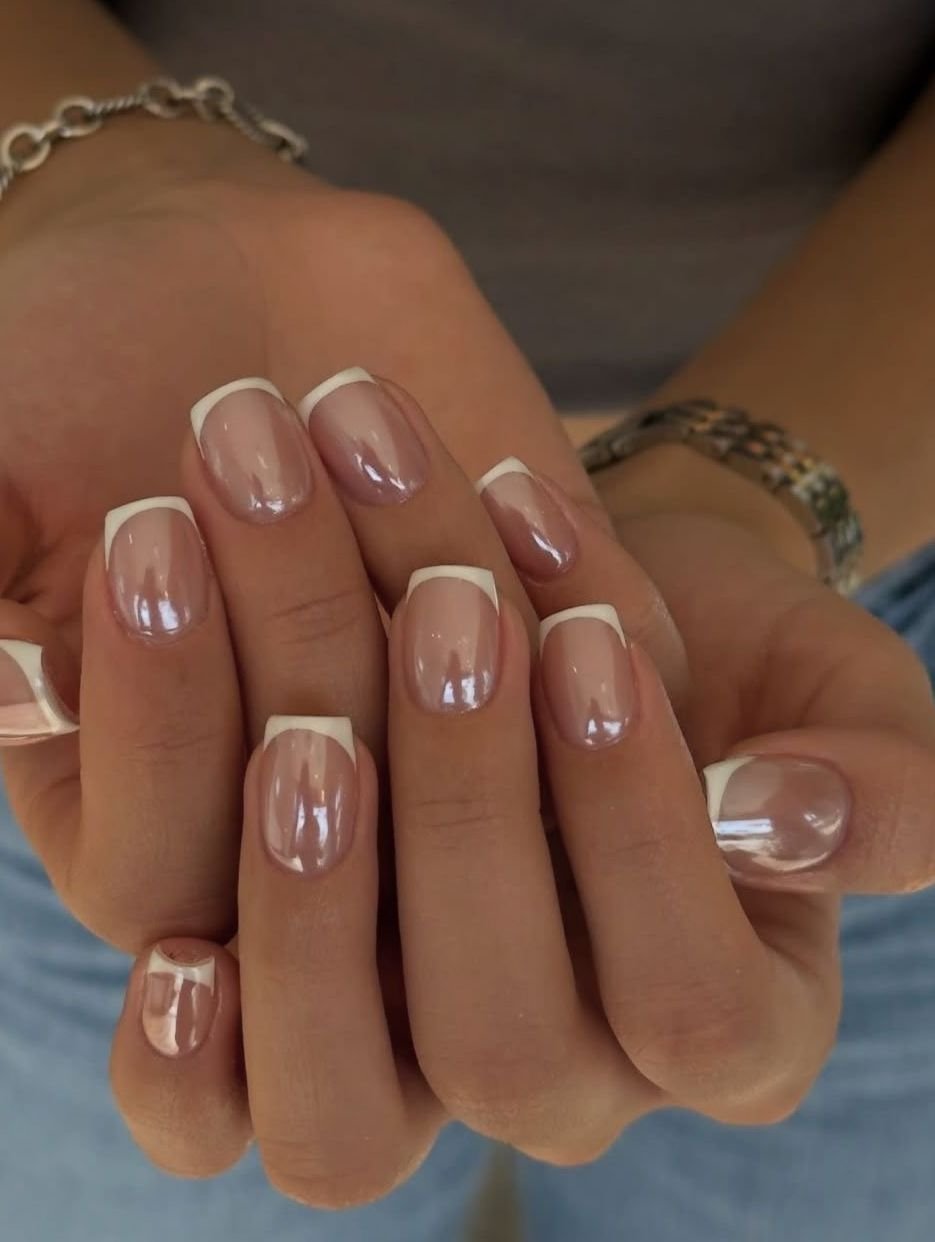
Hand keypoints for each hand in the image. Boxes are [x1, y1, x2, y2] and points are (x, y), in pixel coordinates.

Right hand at [0, 131, 599, 947]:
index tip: (145, 531)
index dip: (160, 715)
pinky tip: (505, 482)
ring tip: (358, 421)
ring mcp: (451, 764)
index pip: (163, 857)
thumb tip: (13, 691)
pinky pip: (612, 689)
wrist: (215, 287)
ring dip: (425, 584)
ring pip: (483, 763)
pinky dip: (567, 585)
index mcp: (145, 826)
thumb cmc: (66, 381)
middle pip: (338, 827)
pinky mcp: (561, 685)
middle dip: (296, 626)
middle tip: (249, 448)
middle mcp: (309, 828)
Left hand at [107, 392, 934, 1204]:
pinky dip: (184, 1058)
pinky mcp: (290, 1034)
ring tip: (300, 715)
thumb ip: (877, 778)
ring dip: (312, 901)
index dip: (635, 833)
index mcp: (727, 1030)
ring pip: (343, 1102)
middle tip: (437, 612)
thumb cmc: (715, 664)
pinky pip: (220, 1116)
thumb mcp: (837, 697)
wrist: (577, 626)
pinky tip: (171, 941)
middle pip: (500, 1041)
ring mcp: (418, 1076)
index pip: (690, 1002)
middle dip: (464, 813)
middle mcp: (570, 1084)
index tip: (587, 642)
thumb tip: (787, 816)